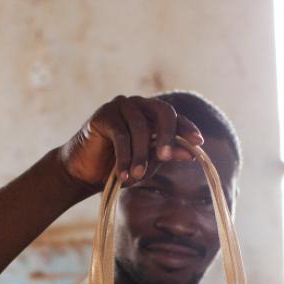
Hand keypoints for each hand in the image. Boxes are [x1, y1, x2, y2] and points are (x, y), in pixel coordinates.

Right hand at [59, 95, 203, 188]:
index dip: (187, 128)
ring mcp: (121, 106)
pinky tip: (122, 175)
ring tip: (137, 177)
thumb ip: (165, 154)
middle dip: (168, 135)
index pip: (175, 117)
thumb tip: (190, 153)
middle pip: (162, 112)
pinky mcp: (104, 114)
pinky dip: (124, 157)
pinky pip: (120, 135)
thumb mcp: (147, 164)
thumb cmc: (118, 167)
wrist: (84, 173)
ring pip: (140, 127)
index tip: (198, 143)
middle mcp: (139, 105)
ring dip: (140, 155)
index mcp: (152, 115)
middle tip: (166, 157)